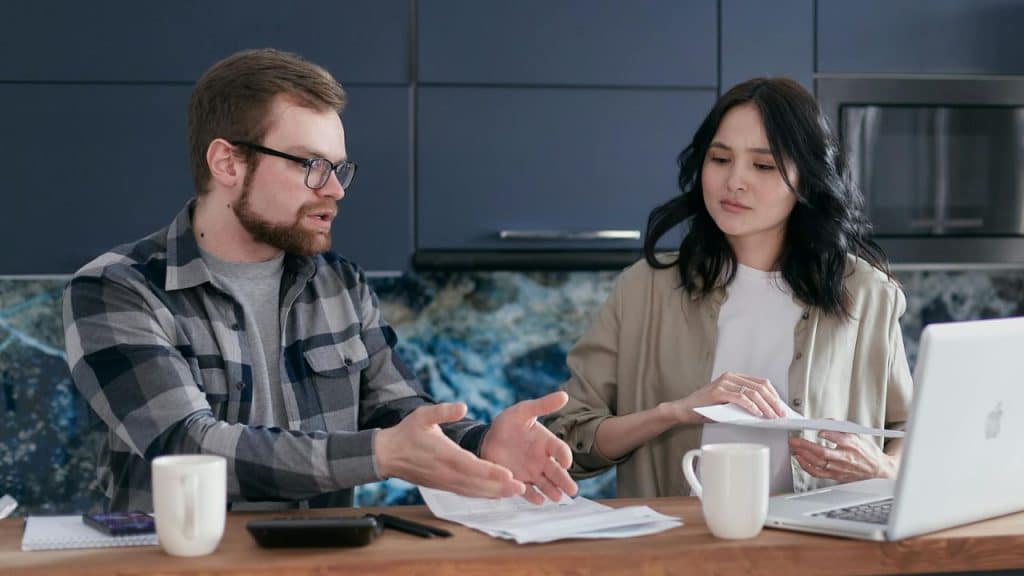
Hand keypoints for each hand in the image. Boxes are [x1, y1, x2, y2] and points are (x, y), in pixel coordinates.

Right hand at [375, 402, 525, 498]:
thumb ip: (443, 411)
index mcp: (444, 454)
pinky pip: (466, 492)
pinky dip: (482, 495)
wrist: (387, 455)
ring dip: (495, 494)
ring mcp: (445, 482)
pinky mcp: (443, 486)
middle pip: (477, 483)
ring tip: (517, 493)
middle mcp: (446, 472)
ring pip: (473, 491)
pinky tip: (497, 495)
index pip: (471, 466)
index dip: (490, 472)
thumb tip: (463, 406)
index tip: (508, 474)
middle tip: (522, 488)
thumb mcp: (422, 415)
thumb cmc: (406, 433)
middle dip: (500, 487)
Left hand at [481, 391, 578, 504]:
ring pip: (545, 484)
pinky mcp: (518, 481)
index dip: (564, 456)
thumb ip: (543, 405)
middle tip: (572, 491)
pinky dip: (533, 496)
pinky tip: (539, 500)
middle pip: (556, 472)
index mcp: (546, 442)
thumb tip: (565, 395)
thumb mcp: (524, 411)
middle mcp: (542, 460)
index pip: (560, 450)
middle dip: (564, 481)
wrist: (488, 438)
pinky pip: (527, 490)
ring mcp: (531, 472)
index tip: (566, 462)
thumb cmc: (509, 423)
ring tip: (557, 498)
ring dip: (552, 491)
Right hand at [661, 371, 786, 423]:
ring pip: (753, 392)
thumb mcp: (728, 404)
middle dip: (773, 401)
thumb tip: (766, 412)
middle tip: (781, 414)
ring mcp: (724, 383)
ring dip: (765, 406)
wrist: (684, 410)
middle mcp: (730, 377)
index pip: (761, 383)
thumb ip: (744, 403)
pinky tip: (758, 414)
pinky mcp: (718, 391)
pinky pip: (740, 398)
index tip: (781, 407)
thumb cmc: (706, 409)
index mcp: (734, 377)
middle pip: (760, 387)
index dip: (774, 395)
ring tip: (772, 416)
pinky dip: (751, 406)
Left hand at [789, 430, 896, 482]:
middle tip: (794, 440)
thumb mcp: (858, 433)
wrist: (877, 469)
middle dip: (805, 446)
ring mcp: (840, 468)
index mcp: (852, 444)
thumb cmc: (867, 451)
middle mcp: (845, 457)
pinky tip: (800, 460)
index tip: (817, 430)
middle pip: (822, 452)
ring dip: (803, 456)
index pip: (838, 439)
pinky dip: (807, 467)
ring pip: (818, 463)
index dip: (826, 434)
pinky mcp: (836, 476)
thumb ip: (840, 427)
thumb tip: (824, 422)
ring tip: (794, 448)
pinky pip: (818, 473)